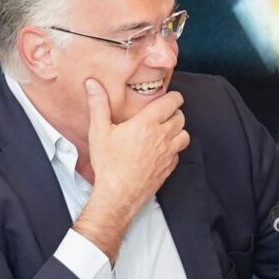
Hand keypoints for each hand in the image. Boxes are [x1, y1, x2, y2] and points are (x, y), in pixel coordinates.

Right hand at [74, 79, 185, 258]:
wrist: (118, 194)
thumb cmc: (108, 163)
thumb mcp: (99, 131)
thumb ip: (98, 105)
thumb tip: (93, 84)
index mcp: (147, 123)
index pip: (172, 102)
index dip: (173, 97)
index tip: (169, 97)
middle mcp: (162, 136)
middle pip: (180, 117)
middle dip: (173, 112)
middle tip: (162, 114)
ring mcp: (169, 153)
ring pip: (184, 134)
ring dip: (177, 130)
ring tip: (164, 130)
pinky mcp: (170, 167)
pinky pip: (179, 152)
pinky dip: (174, 148)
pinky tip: (161, 149)